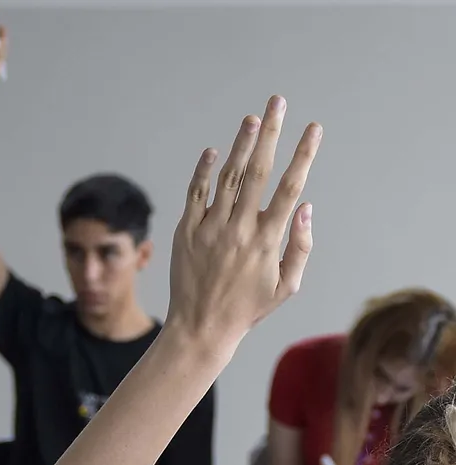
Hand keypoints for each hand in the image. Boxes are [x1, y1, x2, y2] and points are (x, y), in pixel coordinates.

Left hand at [166, 96, 321, 353]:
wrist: (199, 328)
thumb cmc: (247, 308)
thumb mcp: (286, 286)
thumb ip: (300, 246)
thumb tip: (305, 207)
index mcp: (267, 240)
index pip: (289, 187)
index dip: (303, 155)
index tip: (313, 129)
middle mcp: (238, 229)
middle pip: (257, 170)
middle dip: (271, 133)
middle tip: (278, 102)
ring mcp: (209, 228)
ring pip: (227, 177)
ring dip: (240, 144)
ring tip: (252, 119)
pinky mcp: (186, 232)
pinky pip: (195, 194)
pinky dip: (204, 171)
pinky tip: (214, 151)